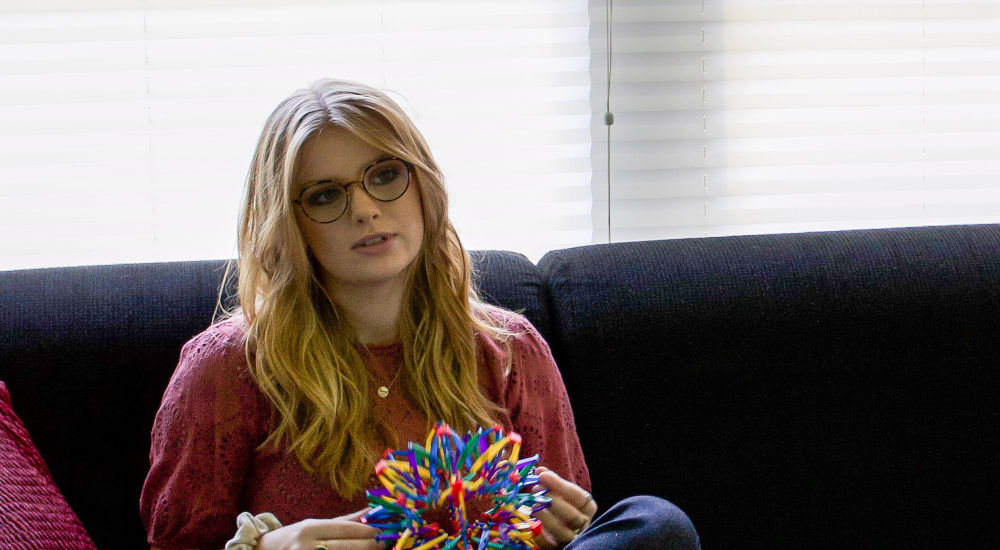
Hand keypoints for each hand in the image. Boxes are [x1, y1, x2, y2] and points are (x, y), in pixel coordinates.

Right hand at [258, 509, 378, 549]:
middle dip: (371, 546)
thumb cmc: (293, 539)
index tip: (385, 532)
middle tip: (384, 544)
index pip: (348, 529)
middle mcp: (307, 546)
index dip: (370, 532)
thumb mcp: (314, 525)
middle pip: (350, 547)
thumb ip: (344, 521)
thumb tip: (372, 511)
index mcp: (310, 529)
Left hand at [530, 466, 597, 549]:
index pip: (578, 497)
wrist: (560, 527)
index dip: (559, 485)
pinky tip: (532, 523)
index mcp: (587, 507)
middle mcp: (583, 524)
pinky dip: (539, 534)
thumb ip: (552, 481)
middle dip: (552, 502)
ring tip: (534, 505)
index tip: (542, 475)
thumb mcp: (561, 492)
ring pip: (563, 533)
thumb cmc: (561, 505)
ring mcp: (571, 539)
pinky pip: (549, 545)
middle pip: (573, 517)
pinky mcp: (557, 548)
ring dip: (546, 517)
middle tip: (536, 490)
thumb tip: (539, 470)